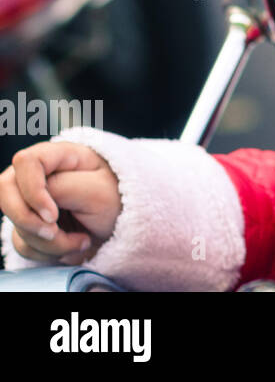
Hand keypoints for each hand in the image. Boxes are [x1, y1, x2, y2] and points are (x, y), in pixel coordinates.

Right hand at [0, 141, 121, 265]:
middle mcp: (42, 175)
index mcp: (61, 155)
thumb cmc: (120, 201)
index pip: (26, 162)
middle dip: (29, 222)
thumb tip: (34, 203)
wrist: (128, 227)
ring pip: (16, 223)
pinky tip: (74, 246)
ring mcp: (34, 201)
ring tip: (83, 241)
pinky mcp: (33, 224)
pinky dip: (47, 252)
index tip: (53, 215)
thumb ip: (63, 188)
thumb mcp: (99, 191)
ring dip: (48, 242)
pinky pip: (23, 243)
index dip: (32, 191)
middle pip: (6, 191)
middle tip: (56, 233)